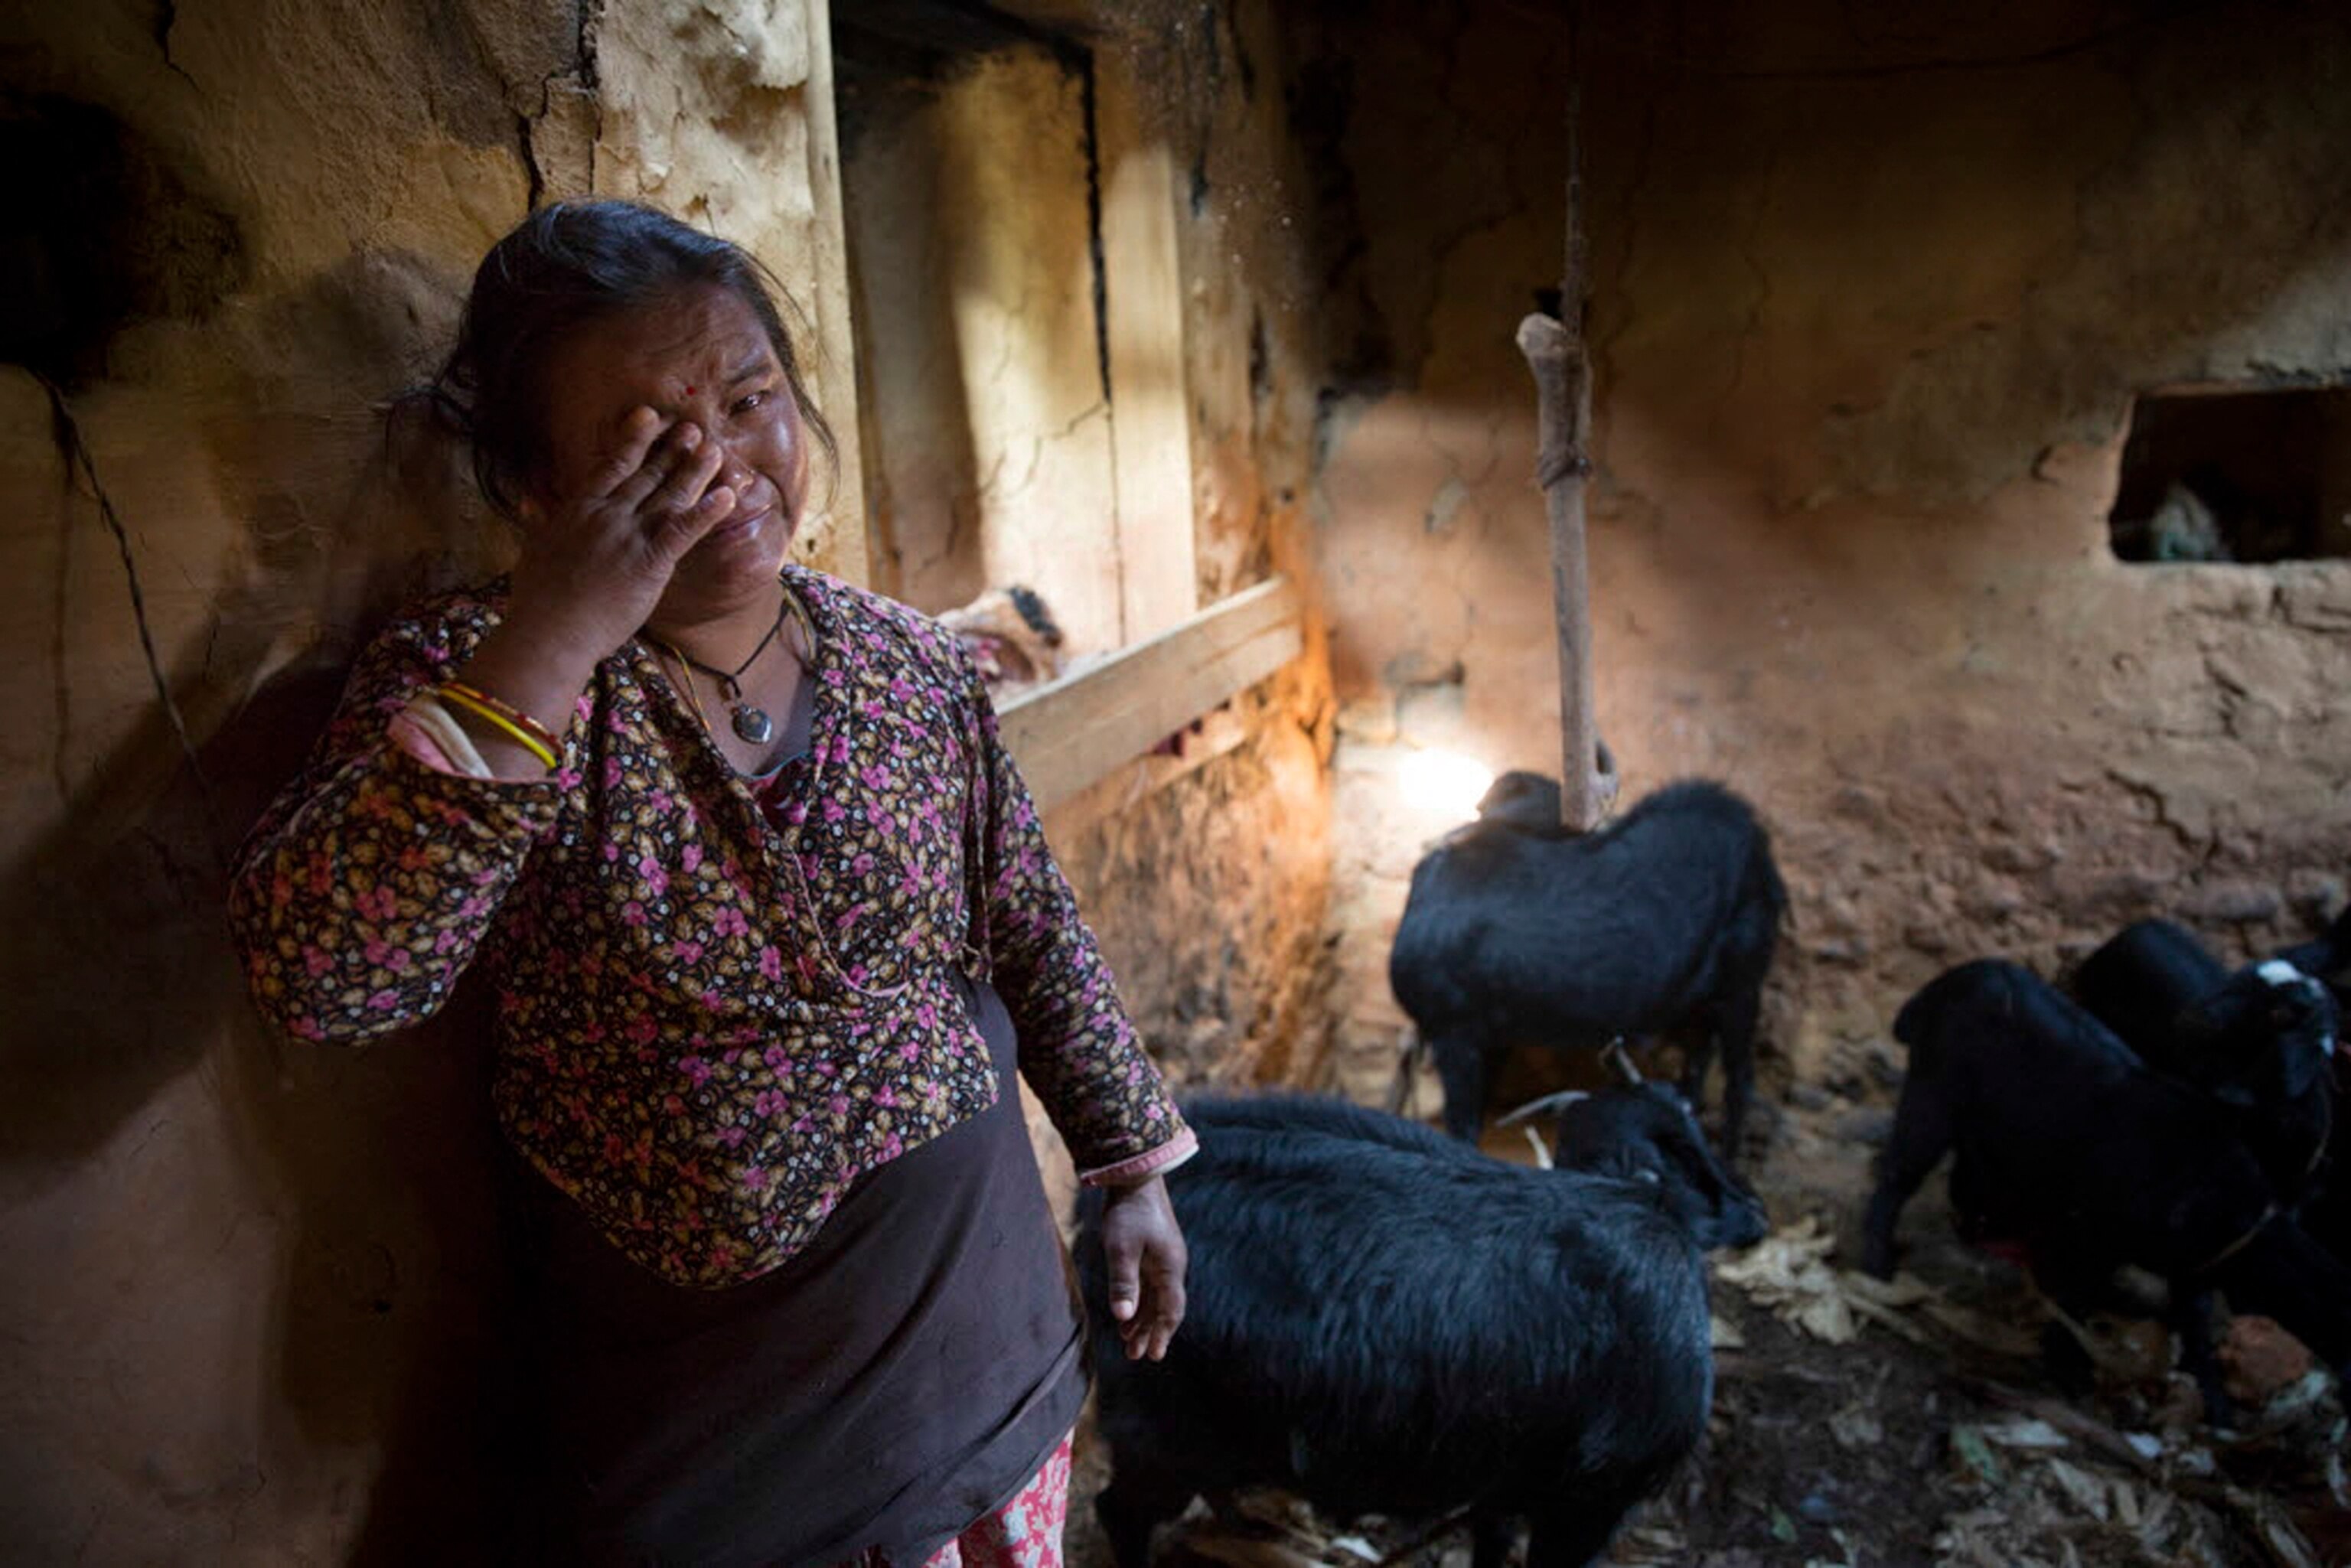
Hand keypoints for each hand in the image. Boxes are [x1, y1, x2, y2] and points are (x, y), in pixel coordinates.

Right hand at [505, 409, 740, 667]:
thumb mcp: (533, 548)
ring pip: (669, 497)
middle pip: (646, 476)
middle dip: (672, 451)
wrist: (550, 631)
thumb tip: (531, 500)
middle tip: (694, 428)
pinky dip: (707, 513)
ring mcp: (629, 537)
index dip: (633, 438)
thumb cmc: (538, 598)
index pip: (611, 464)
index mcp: (578, 509)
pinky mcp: (650, 563)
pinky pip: (684, 532)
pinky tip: (727, 496)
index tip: (649, 415)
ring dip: (695, 472)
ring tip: (716, 451)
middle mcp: (607, 515)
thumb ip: (540, 520)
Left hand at [1098, 1174, 1185, 1360]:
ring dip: (1143, 1319)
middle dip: (1150, 1333)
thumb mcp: (1121, 1249)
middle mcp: (1171, 1266)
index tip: (1152, 1355)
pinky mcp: (1153, 1251)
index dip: (1161, 1334)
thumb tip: (1123, 1317)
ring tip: (1128, 1342)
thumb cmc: (1128, 1213)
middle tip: (1136, 1356)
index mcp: (1170, 1268)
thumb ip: (1123, 1283)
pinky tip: (1127, 1312)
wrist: (1136, 1178)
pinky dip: (1140, 1302)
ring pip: (1156, 1297)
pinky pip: (1149, 1285)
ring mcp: (1163, 1259)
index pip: (1170, 1310)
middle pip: (1164, 1308)